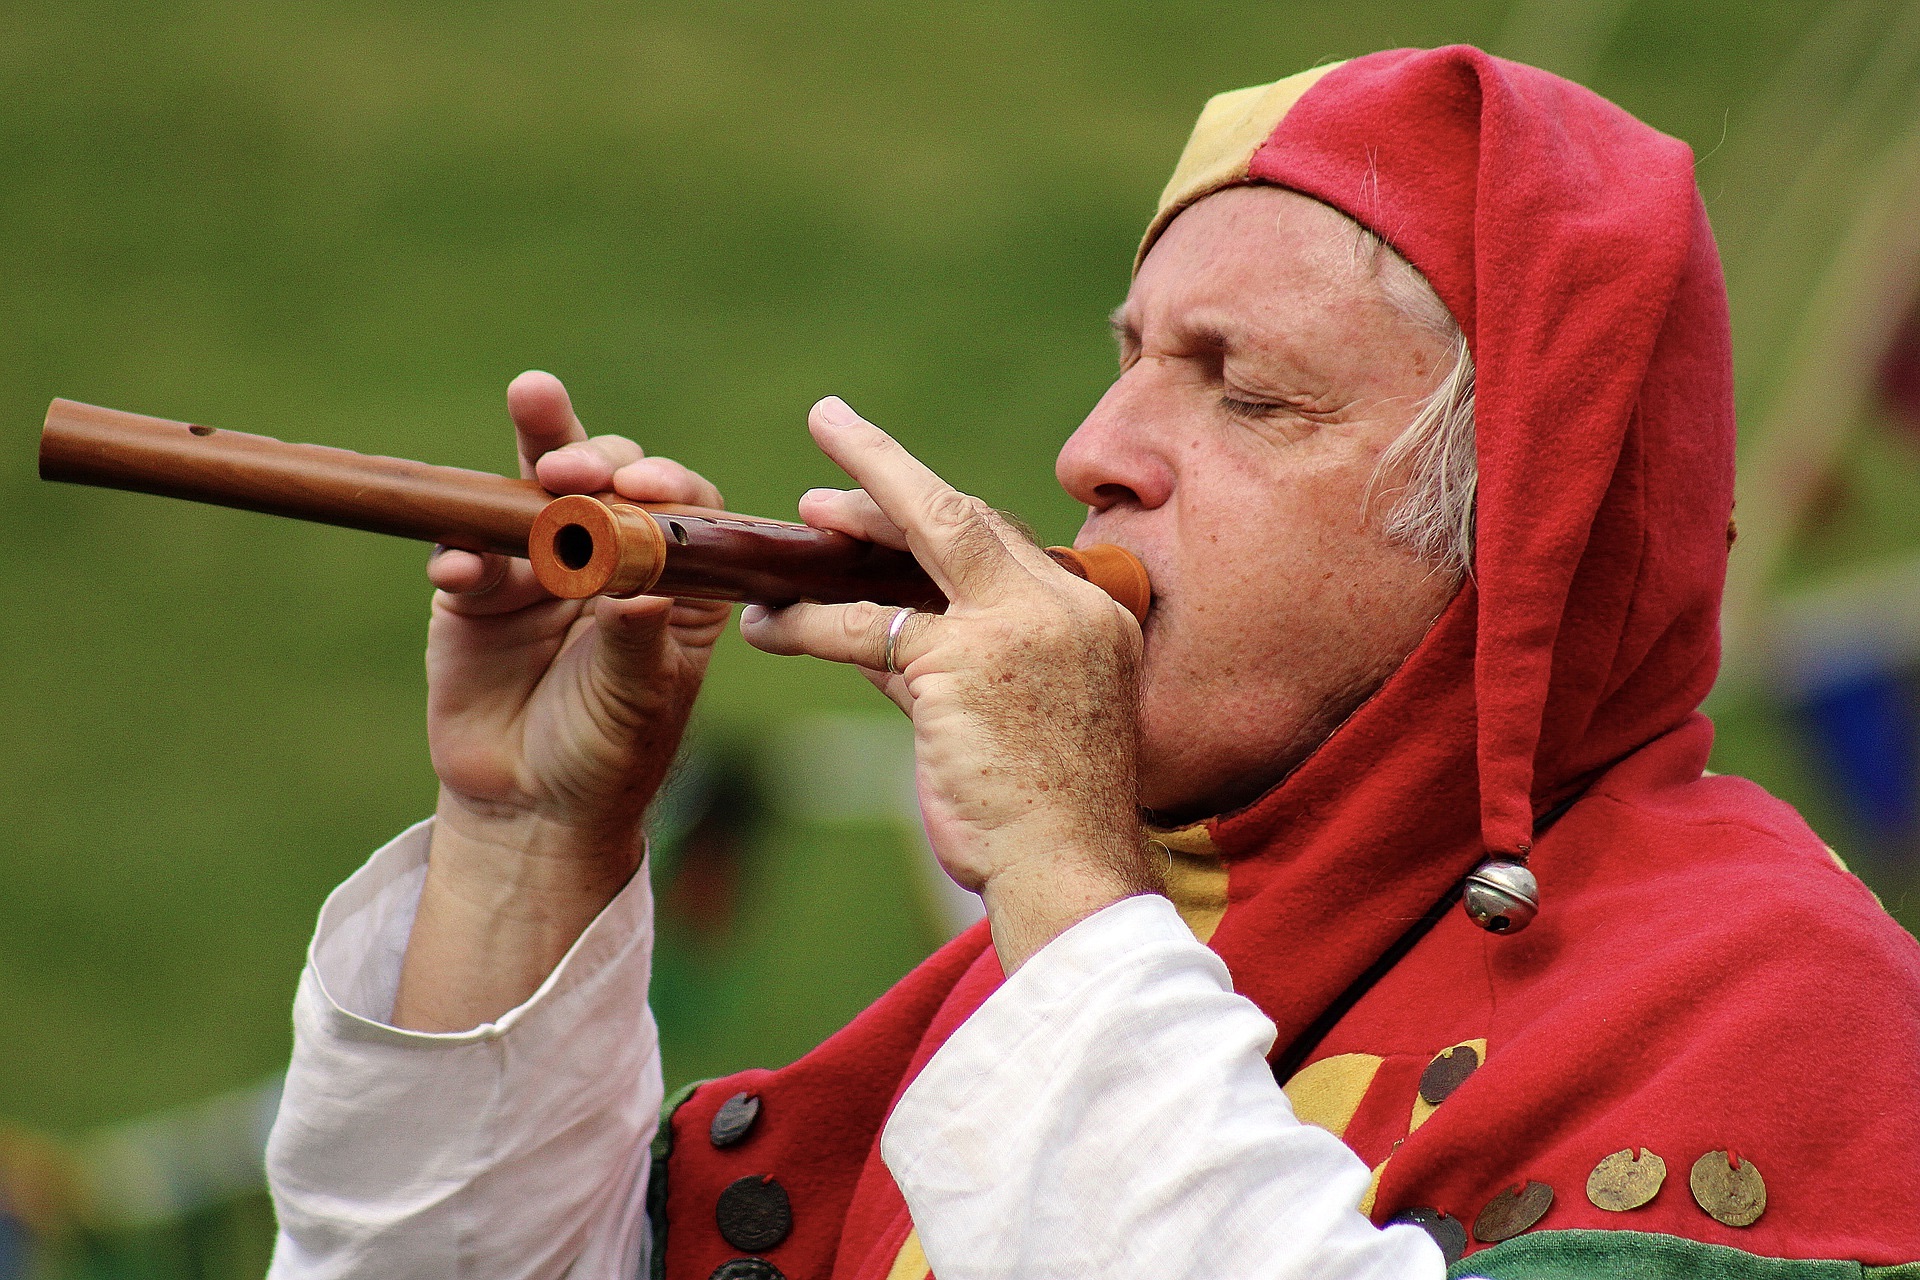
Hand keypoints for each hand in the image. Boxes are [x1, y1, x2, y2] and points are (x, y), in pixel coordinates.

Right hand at [396, 371, 728, 1029]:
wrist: (532, 806)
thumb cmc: (610, 751)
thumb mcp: (639, 701)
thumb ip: (638, 640)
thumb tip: (648, 587)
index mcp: (675, 578)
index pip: (681, 509)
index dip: (666, 485)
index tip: (645, 487)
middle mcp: (610, 556)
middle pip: (606, 477)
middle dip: (594, 451)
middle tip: (574, 461)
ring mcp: (540, 566)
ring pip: (534, 491)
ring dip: (535, 446)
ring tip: (533, 400)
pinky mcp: (478, 592)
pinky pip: (466, 554)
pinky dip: (462, 551)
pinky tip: (462, 568)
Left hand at [741, 397, 1155, 969]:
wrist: (1071, 874)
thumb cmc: (1047, 815)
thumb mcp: (1015, 719)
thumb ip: (953, 662)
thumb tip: (877, 627)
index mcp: (1093, 612)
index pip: (1007, 541)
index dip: (945, 507)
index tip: (904, 481)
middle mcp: (1063, 605)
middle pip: (966, 517)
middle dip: (893, 478)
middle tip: (833, 440)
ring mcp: (1016, 629)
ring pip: (916, 548)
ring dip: (847, 526)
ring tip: (796, 518)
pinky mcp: (961, 667)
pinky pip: (865, 626)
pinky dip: (808, 621)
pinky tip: (767, 626)